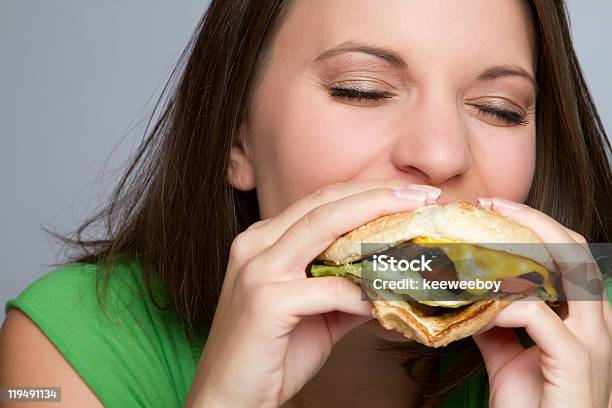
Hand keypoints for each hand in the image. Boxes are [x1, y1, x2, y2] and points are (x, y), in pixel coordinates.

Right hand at [185, 180, 440, 407]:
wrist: (228, 398)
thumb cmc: (271, 355)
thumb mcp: (316, 315)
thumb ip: (347, 291)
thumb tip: (391, 280)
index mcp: (263, 240)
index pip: (320, 202)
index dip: (366, 192)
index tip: (409, 193)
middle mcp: (255, 244)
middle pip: (324, 203)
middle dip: (378, 194)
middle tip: (423, 195)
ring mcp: (257, 269)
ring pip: (323, 227)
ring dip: (375, 220)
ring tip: (415, 223)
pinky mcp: (265, 300)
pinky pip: (326, 288)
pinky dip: (359, 292)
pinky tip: (382, 301)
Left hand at [473, 197, 611, 407]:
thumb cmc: (532, 404)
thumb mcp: (507, 353)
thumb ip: (495, 321)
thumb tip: (468, 294)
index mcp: (584, 315)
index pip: (567, 252)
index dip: (533, 225)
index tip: (491, 208)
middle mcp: (597, 322)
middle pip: (573, 249)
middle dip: (531, 220)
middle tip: (488, 205)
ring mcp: (592, 342)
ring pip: (570, 272)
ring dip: (522, 250)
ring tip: (481, 238)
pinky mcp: (576, 362)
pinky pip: (540, 318)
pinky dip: (508, 305)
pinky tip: (482, 307)